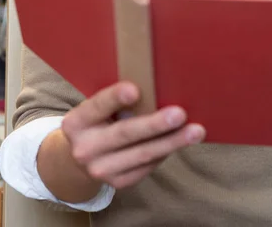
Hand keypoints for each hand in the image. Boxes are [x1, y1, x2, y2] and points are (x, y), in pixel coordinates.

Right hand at [61, 81, 205, 188]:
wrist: (79, 158)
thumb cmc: (97, 120)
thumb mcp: (97, 109)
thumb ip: (115, 100)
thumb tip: (154, 88)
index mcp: (76, 122)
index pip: (97, 106)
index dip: (115, 98)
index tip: (135, 89)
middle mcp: (85, 148)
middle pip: (125, 134)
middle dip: (155, 125)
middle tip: (180, 114)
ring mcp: (101, 169)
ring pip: (142, 154)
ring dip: (172, 142)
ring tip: (195, 131)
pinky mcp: (118, 182)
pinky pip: (148, 165)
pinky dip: (166, 151)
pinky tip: (181, 140)